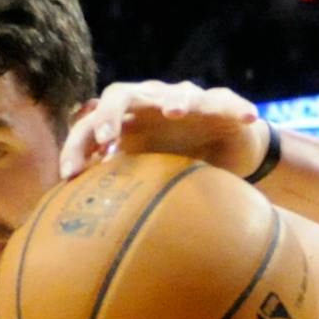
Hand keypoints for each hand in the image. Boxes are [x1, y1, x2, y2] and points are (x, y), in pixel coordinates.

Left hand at [58, 80, 270, 182]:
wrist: (223, 155)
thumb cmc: (175, 166)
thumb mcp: (140, 182)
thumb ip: (111, 191)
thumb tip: (69, 226)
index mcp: (123, 122)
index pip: (89, 124)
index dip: (77, 145)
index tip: (69, 175)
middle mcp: (149, 105)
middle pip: (120, 94)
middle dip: (110, 115)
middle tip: (108, 140)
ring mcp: (185, 100)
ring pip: (175, 92)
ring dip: (174, 100)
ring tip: (174, 112)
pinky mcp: (221, 104)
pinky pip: (227, 101)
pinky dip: (236, 107)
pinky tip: (248, 116)